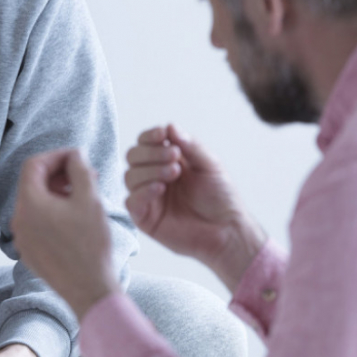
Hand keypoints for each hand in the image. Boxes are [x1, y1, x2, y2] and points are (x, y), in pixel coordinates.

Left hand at [10, 149, 120, 319]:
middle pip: (33, 184)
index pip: (34, 165)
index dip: (57, 156)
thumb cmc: (91, 245)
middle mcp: (18, 220)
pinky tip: (76, 220)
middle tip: (86, 176)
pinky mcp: (30, 253)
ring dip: (58, 194)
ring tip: (84, 198)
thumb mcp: (90, 199)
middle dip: (59, 175)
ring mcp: (22, 239)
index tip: (78, 158)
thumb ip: (80, 169)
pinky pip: (37, 224)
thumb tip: (75, 155)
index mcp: (29, 204)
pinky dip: (53, 214)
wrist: (89, 290)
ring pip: (36, 205)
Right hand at [125, 124, 265, 290]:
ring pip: (129, 176)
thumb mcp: (210, 165)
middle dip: (151, 152)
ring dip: (149, 170)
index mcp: (167, 161)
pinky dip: (143, 191)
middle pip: (133, 156)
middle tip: (174, 156)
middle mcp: (154, 176)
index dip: (150, 136)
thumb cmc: (221, 197)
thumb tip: (170, 126)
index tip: (163, 134)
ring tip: (173, 173)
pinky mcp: (144, 218)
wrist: (227, 230)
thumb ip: (190, 146)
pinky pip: (131, 201)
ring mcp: (148, 197)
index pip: (146, 142)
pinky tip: (160, 189)